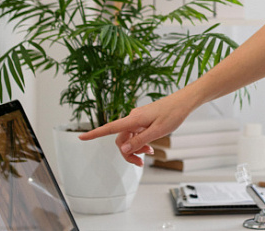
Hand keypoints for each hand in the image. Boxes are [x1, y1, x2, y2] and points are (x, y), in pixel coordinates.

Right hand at [79, 90, 193, 165]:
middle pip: (121, 139)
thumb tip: (124, 148)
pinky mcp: (143, 120)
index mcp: (134, 119)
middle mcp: (133, 118)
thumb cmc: (173, 113)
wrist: (184, 102)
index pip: (110, 128)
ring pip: (129, 137)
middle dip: (128, 152)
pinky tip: (150, 146)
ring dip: (136, 148)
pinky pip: (136, 133)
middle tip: (140, 162)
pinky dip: (140, 142)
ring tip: (149, 152)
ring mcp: (138, 118)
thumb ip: (140, 140)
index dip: (94, 134)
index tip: (81, 137)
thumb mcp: (157, 131)